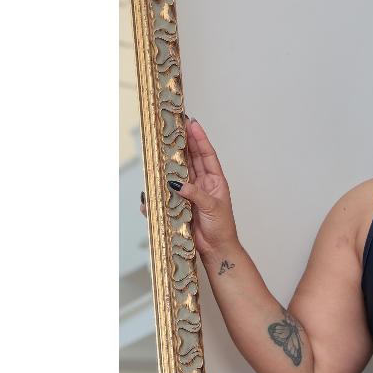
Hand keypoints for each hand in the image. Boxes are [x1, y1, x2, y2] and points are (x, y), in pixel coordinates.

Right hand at [167, 116, 240, 256]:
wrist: (216, 250)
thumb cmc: (221, 229)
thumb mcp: (212, 208)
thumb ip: (195, 194)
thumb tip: (176, 183)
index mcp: (215, 181)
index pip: (207, 155)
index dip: (200, 138)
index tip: (192, 123)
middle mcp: (203, 184)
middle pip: (191, 158)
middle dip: (183, 142)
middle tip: (174, 126)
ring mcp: (191, 193)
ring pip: (178, 172)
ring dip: (170, 160)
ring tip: (161, 145)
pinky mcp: (180, 204)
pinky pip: (167, 193)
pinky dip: (158, 189)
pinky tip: (151, 185)